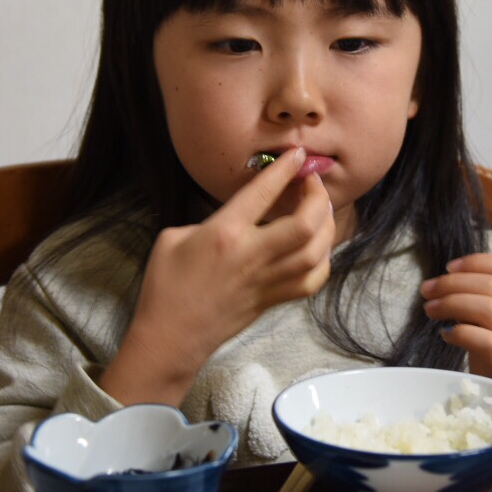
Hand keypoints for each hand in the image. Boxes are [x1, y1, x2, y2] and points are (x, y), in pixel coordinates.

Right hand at [100, 147, 335, 404]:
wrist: (171, 337)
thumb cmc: (165, 286)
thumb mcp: (174, 238)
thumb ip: (210, 220)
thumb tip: (238, 216)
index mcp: (224, 234)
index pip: (263, 193)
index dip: (285, 169)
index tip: (298, 154)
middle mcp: (252, 256)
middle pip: (305, 224)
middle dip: (318, 197)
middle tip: (312, 182)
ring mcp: (266, 281)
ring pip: (315, 252)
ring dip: (326, 225)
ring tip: (321, 208)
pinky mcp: (272, 300)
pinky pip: (312, 281)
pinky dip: (323, 260)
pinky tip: (318, 246)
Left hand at [420, 253, 491, 397]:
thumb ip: (489, 301)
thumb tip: (449, 279)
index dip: (478, 262)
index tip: (449, 267)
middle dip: (453, 283)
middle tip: (427, 290)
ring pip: (488, 308)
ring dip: (451, 303)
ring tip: (430, 310)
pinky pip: (484, 339)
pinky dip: (459, 331)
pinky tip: (445, 334)